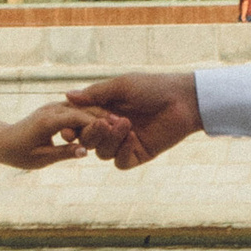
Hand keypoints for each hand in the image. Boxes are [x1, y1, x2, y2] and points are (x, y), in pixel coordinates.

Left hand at [0, 101, 126, 171]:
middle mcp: (53, 109)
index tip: (116, 130)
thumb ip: (65, 153)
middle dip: (105, 116)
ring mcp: (55, 106)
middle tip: (126, 124)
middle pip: (85, 109)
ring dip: (101, 114)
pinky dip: (92, 115)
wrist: (2, 141)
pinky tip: (107, 123)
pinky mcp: (57, 108)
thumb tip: (86, 152)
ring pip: (83, 107)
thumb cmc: (20, 154)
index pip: (78, 118)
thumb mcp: (42, 158)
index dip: (98, 123)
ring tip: (120, 123)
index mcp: (48, 121)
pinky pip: (78, 109)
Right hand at [63, 72, 201, 169]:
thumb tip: (67, 96)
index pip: (79, 123)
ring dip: (109, 140)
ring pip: (102, 153)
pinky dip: (122, 152)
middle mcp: (111, 128)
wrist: (184, 100)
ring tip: (126, 124)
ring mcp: (125, 143)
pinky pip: (120, 162)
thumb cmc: (153, 87)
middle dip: (91, 133)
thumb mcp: (122, 87)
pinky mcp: (139, 154)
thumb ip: (95, 94)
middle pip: (87, 141)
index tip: (68, 128)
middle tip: (103, 123)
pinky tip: (132, 139)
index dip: (72, 127)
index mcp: (104, 111)